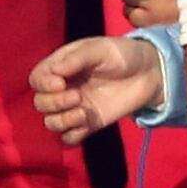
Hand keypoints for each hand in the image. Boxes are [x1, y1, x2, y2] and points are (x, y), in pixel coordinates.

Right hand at [28, 35, 162, 144]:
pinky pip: (69, 138)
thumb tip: (55, 71)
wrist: (149, 74)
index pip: (37, 79)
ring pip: (51, 123)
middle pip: (40, 103)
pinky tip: (86, 122)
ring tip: (82, 113)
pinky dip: (72, 135)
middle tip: (77, 96)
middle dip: (53, 103)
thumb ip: (77, 58)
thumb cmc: (122, 55)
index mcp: (61, 67)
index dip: (43, 84)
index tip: (60, 83)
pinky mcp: (88, 124)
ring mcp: (75, 108)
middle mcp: (64, 89)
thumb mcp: (100, 49)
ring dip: (61, 121)